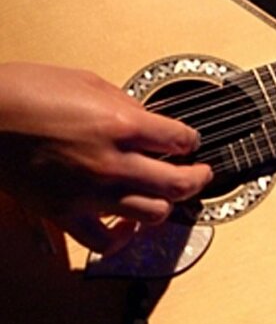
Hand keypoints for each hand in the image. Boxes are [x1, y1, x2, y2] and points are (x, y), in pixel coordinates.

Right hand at [0, 63, 211, 252]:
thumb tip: (150, 120)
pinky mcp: (65, 214)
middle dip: (198, 178)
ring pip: (154, 214)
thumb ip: (127, 105)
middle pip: (180, 184)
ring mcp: (90, 193)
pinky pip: (106, 241)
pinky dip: (123, 238)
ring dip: (167, 204)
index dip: (192, 141)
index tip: (190, 142)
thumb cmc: (25, 91)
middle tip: (201, 173)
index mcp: (122, 125)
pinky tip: (129, 226)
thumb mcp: (89, 82)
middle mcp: (113, 163)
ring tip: (168, 195)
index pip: (182, 140)